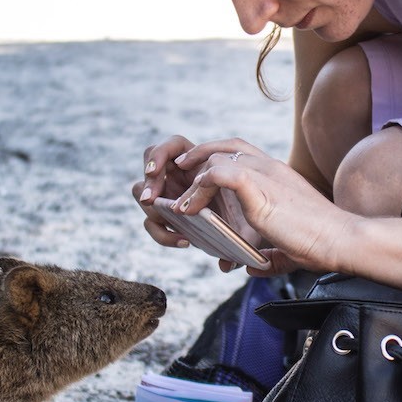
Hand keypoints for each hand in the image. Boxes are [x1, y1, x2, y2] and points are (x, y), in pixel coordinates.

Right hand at [134, 134, 269, 263]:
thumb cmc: (256, 213)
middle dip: (149, 182)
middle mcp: (181, 175)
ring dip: (152, 207)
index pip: (172, 146)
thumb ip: (240, 214)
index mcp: (199, 162)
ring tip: (165, 220)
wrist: (259, 229)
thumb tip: (227, 255)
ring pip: (143, 191)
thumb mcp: (252, 210)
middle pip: (149, 165)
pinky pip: (154, 223)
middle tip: (151, 200)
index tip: (154, 172)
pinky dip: (163, 233)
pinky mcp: (168, 218)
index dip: (159, 156)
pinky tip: (184, 242)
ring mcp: (171, 195)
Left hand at [170, 138, 359, 274]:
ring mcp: (265, 174)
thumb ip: (269, 253)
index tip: (194, 173)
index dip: (213, 156)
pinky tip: (191, 210)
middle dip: (196, 160)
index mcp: (276, 173)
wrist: (339, 239)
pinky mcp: (259, 187)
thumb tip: (249, 268)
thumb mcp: (286, 245)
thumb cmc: (320, 243)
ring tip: (180, 206)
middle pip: (223, 147)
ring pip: (215, 161)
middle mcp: (269, 167)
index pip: (239, 149)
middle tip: (177, 176)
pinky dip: (200, 190)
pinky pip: (218, 175)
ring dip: (192, 184)